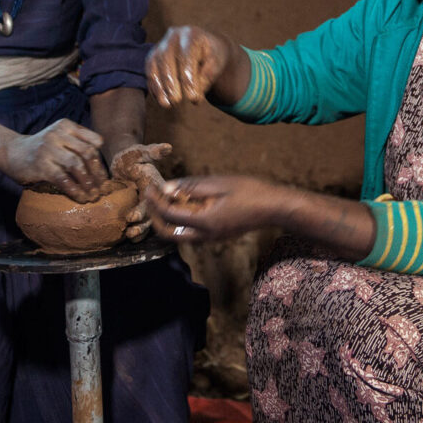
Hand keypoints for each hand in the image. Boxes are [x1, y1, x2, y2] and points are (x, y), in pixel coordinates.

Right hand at [0, 119, 107, 200]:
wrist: (12, 152)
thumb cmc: (42, 149)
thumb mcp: (60, 138)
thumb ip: (77, 144)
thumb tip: (101, 170)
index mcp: (66, 125)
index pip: (94, 140)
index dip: (101, 159)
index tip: (103, 175)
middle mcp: (58, 134)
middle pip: (87, 152)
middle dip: (97, 172)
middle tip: (102, 188)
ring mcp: (48, 148)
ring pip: (76, 165)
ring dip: (88, 182)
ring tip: (93, 195)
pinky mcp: (40, 165)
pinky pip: (62, 178)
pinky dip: (74, 190)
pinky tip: (80, 198)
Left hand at [110, 143, 171, 240]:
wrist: (123, 164)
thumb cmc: (132, 157)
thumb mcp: (140, 152)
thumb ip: (152, 151)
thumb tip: (168, 147)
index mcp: (159, 186)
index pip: (156, 201)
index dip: (145, 210)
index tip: (131, 217)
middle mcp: (157, 199)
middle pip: (155, 216)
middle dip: (143, 225)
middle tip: (131, 231)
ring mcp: (150, 207)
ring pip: (150, 223)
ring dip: (141, 231)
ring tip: (130, 236)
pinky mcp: (142, 212)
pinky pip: (143, 226)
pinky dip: (138, 233)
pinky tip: (128, 238)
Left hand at [145, 175, 277, 242]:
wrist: (273, 208)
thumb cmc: (249, 191)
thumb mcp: (219, 184)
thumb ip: (191, 187)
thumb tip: (166, 188)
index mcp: (204, 222)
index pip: (169, 215)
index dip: (155, 202)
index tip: (148, 187)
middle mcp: (205, 235)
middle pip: (169, 234)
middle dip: (155, 217)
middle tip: (151, 198)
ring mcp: (211, 238)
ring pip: (179, 235)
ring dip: (167, 219)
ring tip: (164, 197)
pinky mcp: (216, 235)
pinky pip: (191, 231)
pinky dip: (181, 219)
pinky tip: (182, 202)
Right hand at [146, 27, 230, 106]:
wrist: (204, 46)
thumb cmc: (212, 55)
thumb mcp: (216, 63)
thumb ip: (207, 76)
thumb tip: (193, 95)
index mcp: (191, 34)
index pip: (187, 57)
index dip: (188, 79)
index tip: (193, 98)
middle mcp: (173, 36)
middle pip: (166, 59)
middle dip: (170, 83)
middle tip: (176, 102)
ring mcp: (160, 45)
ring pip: (154, 65)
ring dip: (159, 87)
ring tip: (166, 104)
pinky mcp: (153, 56)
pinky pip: (150, 72)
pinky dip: (154, 87)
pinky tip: (161, 99)